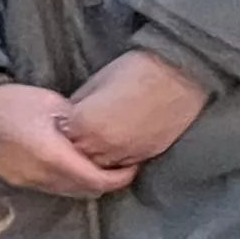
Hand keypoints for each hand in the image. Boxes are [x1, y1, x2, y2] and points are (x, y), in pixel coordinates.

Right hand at [0, 81, 138, 198]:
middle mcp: (41, 178)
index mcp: (53, 158)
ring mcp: (27, 182)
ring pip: (68, 191)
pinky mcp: (17, 180)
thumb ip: (79, 127)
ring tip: (96, 164)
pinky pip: (50, 187)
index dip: (120, 176)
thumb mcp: (52, 104)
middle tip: (119, 164)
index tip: (132, 164)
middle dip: (106, 181)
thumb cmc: (11, 101)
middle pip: (85, 191)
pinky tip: (68, 163)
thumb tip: (96, 137)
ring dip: (85, 182)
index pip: (98, 180)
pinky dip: (66, 180)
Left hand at [61, 50, 206, 170]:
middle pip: (78, 155)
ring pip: (100, 166)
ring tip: (101, 139)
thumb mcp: (94, 83)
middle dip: (78, 145)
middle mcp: (101, 145)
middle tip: (83, 132)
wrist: (177, 76)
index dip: (64, 129)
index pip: (61, 138)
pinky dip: (117, 159)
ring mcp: (124, 154)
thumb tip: (67, 119)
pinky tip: (118, 146)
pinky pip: (123, 166)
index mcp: (84, 124)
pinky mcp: (145, 157)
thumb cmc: (133, 71)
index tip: (68, 122)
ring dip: (97, 156)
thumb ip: (77, 106)